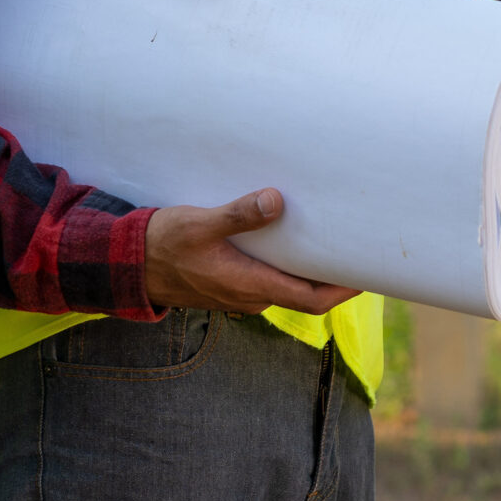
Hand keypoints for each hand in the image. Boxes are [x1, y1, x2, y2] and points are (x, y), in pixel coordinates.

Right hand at [143, 189, 357, 315]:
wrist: (132, 266)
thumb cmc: (164, 245)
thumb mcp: (200, 224)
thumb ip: (238, 215)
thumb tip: (276, 201)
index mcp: (251, 286)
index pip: (312, 300)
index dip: (344, 290)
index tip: (368, 274)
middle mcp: (251, 297)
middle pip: (305, 294)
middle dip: (332, 276)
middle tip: (355, 247)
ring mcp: (241, 294)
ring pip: (287, 286)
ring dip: (308, 269)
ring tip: (327, 239)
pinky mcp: (231, 286)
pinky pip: (270, 280)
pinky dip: (287, 266)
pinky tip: (288, 241)